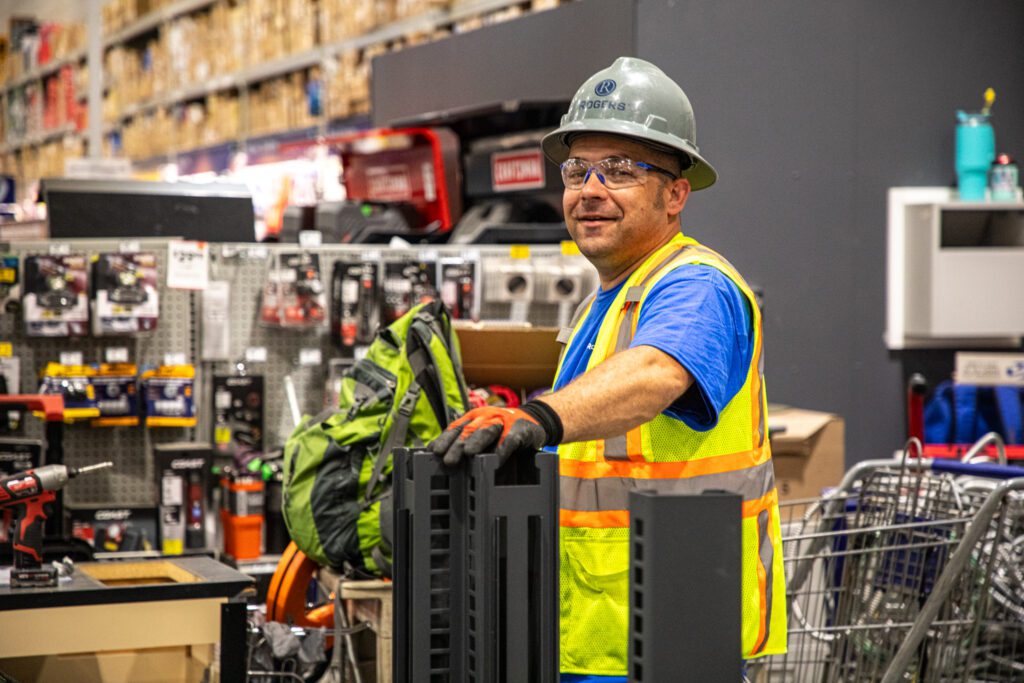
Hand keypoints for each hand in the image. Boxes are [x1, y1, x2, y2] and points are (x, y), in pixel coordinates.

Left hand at [429, 406, 548, 466]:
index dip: (444, 439)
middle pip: (468, 430)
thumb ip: (465, 441)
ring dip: (477, 441)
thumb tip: (440, 456)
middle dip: (457, 445)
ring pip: (487, 430)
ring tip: (468, 453)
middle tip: (448, 460)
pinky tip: (496, 459)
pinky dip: (502, 448)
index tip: (434, 452)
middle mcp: (485, 416)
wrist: (533, 419)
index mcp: (473, 418)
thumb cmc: (502, 429)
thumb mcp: (482, 432)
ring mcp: (503, 421)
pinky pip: (509, 439)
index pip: (455, 428)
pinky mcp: (519, 429)